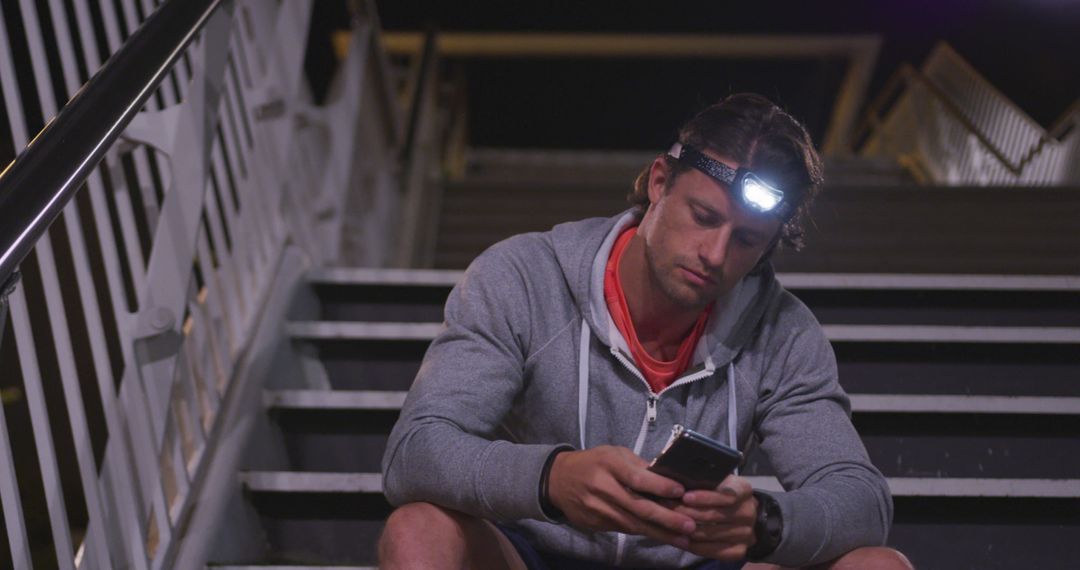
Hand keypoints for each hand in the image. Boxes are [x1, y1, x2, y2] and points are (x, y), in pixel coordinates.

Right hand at [547, 446, 696, 548]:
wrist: (557, 480)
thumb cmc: (593, 463)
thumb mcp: (614, 454)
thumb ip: (638, 465)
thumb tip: (668, 475)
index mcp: (608, 464)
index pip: (636, 477)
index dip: (659, 485)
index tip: (680, 492)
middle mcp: (602, 487)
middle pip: (638, 506)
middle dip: (666, 518)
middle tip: (690, 526)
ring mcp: (597, 508)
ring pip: (633, 524)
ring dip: (660, 533)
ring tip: (684, 539)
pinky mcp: (595, 524)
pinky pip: (624, 529)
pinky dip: (645, 533)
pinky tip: (663, 536)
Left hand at [671, 474, 757, 560]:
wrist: (740, 515)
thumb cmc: (720, 492)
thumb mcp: (717, 480)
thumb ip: (704, 478)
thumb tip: (676, 476)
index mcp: (744, 490)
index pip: (727, 494)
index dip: (705, 497)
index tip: (685, 496)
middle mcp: (749, 512)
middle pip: (714, 515)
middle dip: (687, 511)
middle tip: (666, 508)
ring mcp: (746, 533)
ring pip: (709, 533)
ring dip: (686, 529)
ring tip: (668, 523)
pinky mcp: (739, 551)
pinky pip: (712, 550)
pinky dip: (693, 545)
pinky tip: (680, 539)